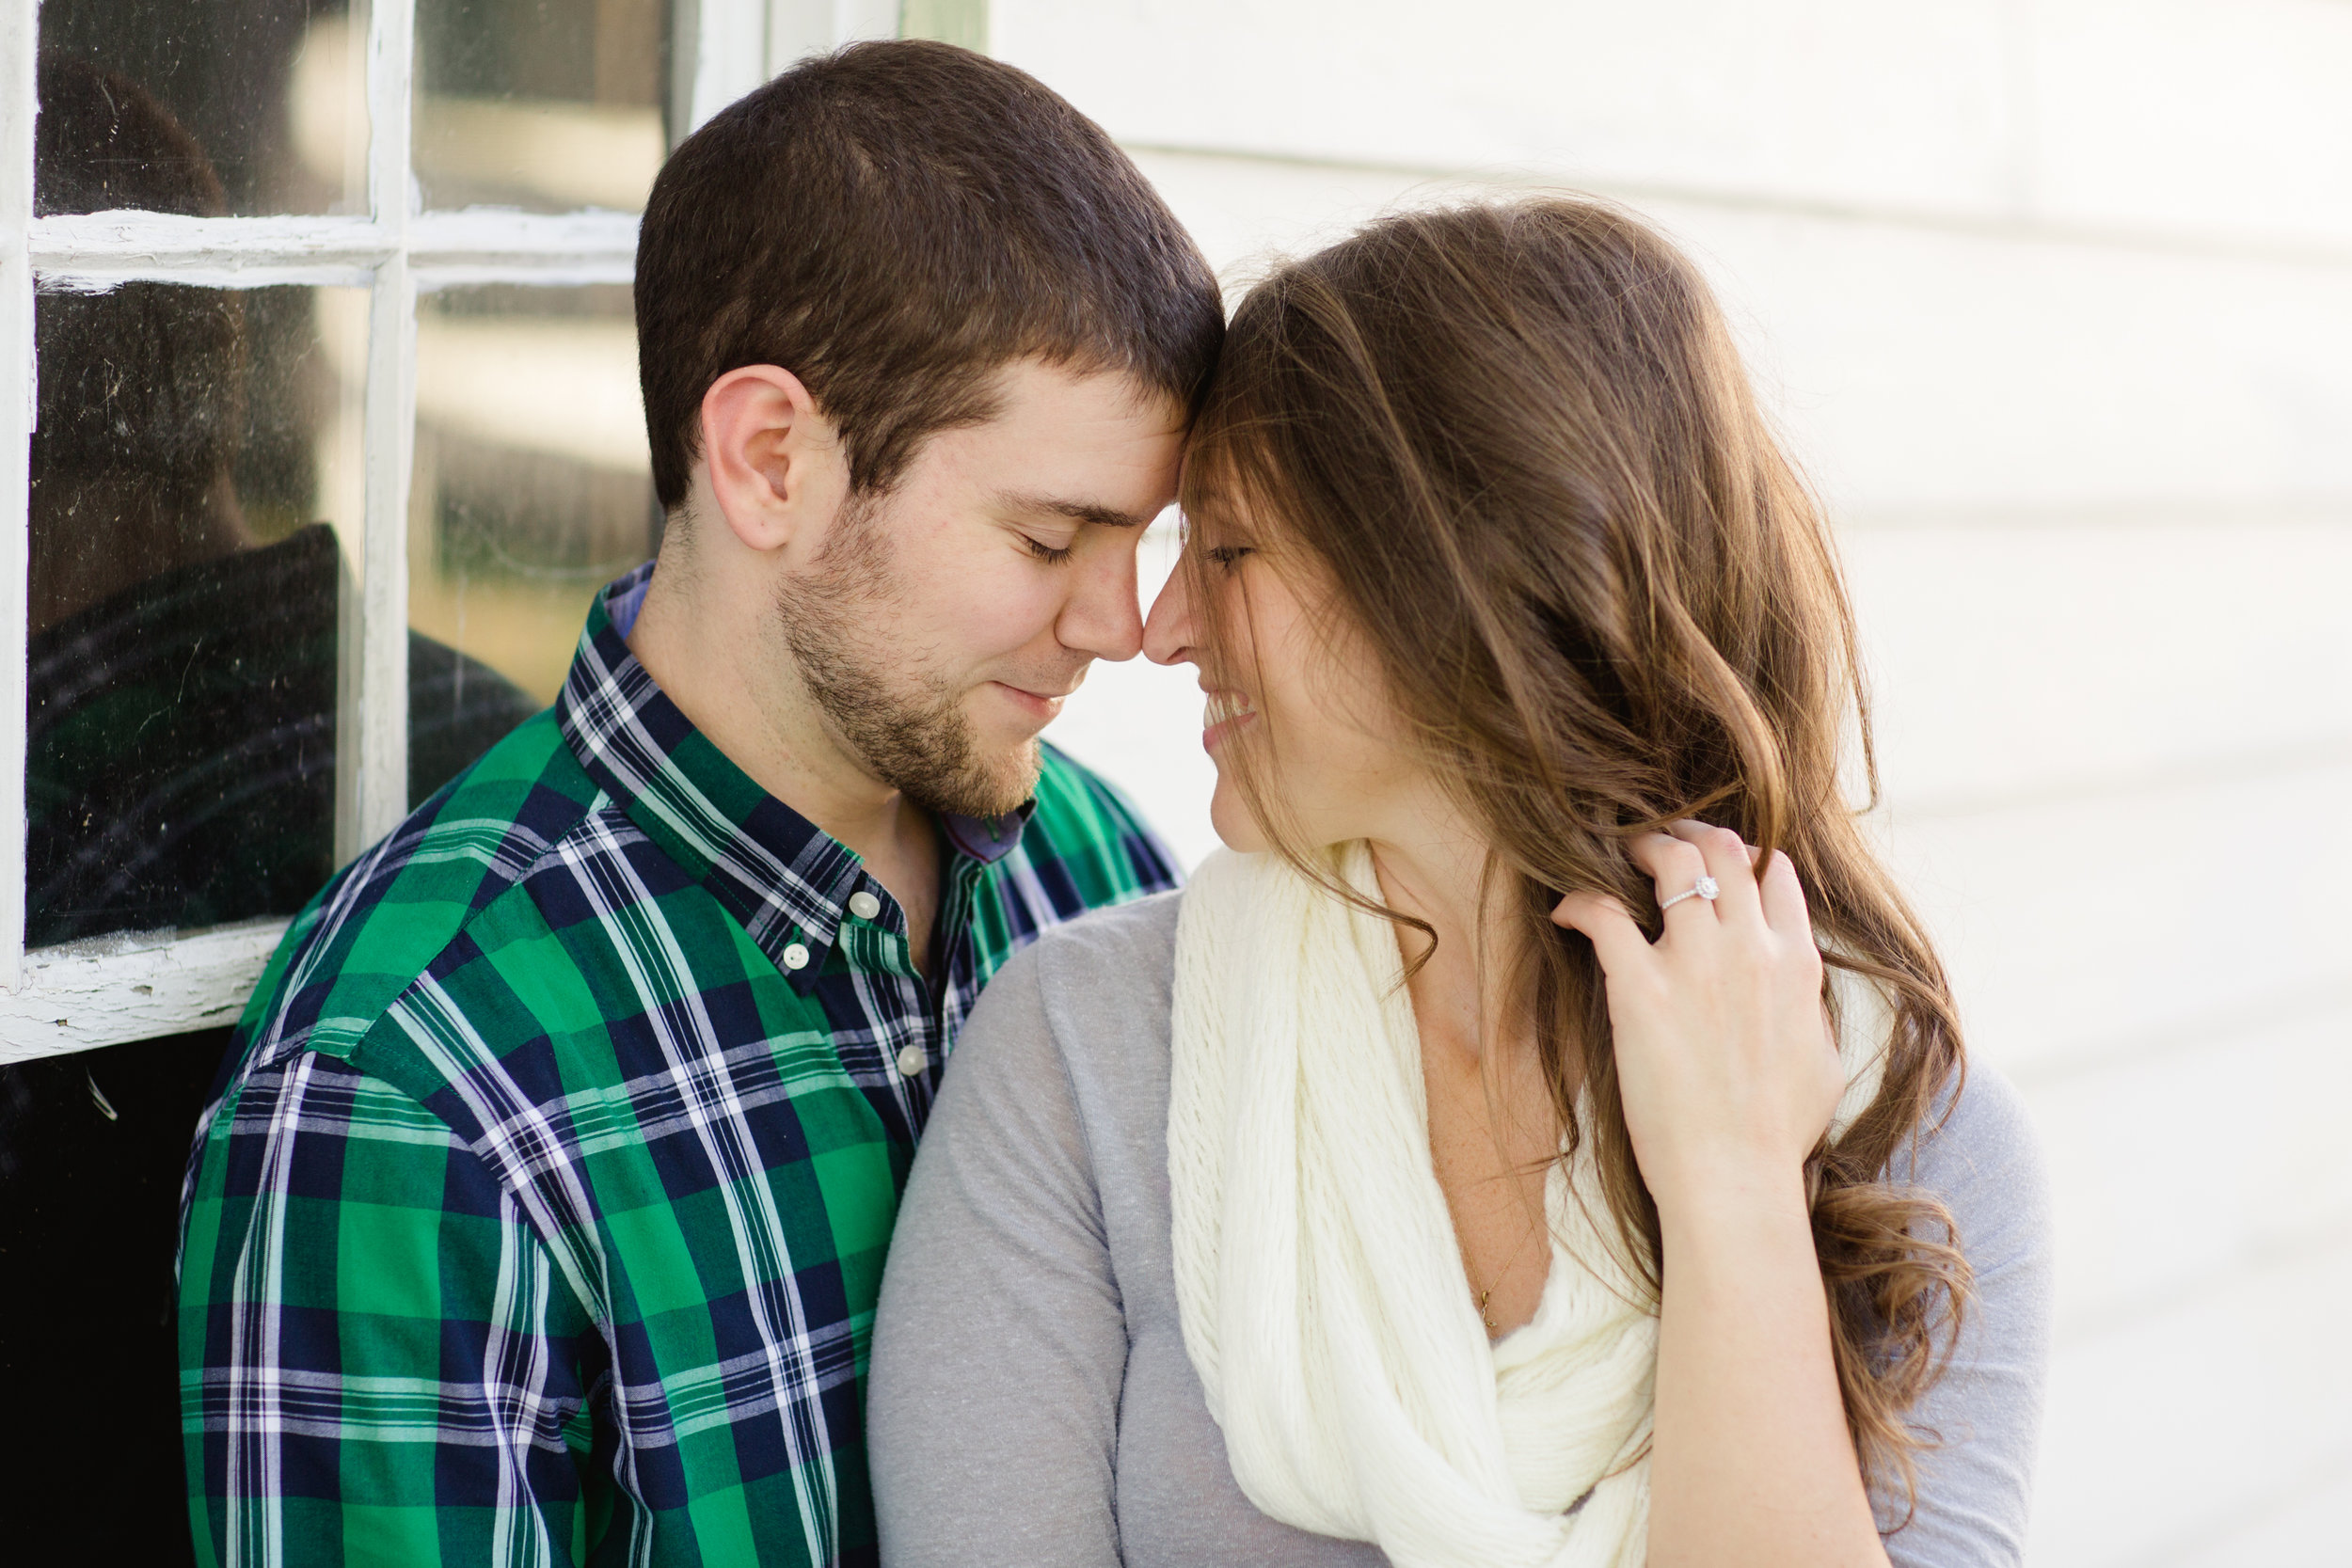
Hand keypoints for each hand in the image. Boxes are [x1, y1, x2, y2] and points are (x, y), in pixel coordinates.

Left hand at [1549, 821, 1841, 1219]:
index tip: (1717, 862)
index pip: (1775, 873)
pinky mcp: (1640, 988)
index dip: (1743, 856)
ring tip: (1617, 855)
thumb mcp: (1822, 1063)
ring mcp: (1696, 964)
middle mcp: (1751, 949)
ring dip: (1640, 848)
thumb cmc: (1776, 1137)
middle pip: (1724, 851)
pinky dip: (1579, 901)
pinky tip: (1566, 909)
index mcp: (1796, 964)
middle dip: (1690, 834)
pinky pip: (1603, 915)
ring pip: (1671, 863)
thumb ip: (1808, 1010)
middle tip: (1661, 842)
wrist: (1735, 1179)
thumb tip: (1798, 991)